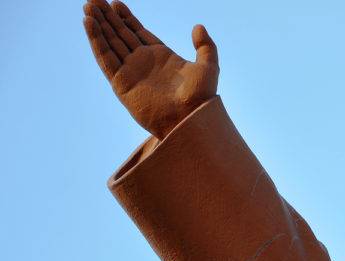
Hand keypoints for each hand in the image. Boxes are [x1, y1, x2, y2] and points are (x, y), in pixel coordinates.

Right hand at [83, 0, 218, 138]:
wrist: (189, 118)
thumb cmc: (201, 97)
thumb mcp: (208, 67)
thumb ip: (205, 46)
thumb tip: (199, 26)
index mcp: (161, 56)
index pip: (138, 32)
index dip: (126, 18)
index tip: (115, 2)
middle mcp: (143, 62)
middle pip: (121, 34)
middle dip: (108, 17)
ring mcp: (130, 71)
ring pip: (110, 43)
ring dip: (98, 25)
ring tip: (89, 5)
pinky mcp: (120, 82)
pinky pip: (105, 57)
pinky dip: (96, 40)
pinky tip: (89, 23)